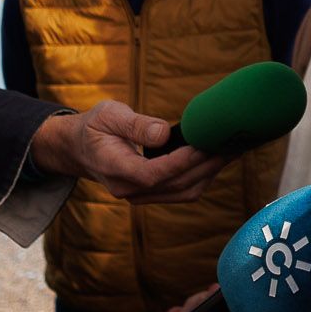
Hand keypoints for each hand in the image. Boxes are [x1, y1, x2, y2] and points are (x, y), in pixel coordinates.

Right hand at [32, 101, 225, 202]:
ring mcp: (140, 196)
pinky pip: (181, 190)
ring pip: (183, 191)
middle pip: (175, 184)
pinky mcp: (150, 194)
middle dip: (206, 165)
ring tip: (232, 150)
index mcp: (115, 169)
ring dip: (209, 173)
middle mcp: (129, 189)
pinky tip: (216, 159)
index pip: (153, 173)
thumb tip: (164, 133)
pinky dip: (201, 176)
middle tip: (231, 144)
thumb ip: (135, 125)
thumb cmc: (94, 127)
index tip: (202, 145)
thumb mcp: (108, 115)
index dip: (180, 162)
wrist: (78, 148)